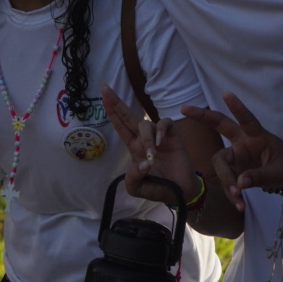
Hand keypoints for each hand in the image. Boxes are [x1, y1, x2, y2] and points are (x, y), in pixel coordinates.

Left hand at [102, 85, 198, 203]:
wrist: (180, 192)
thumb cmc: (159, 187)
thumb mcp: (138, 188)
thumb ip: (132, 179)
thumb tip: (142, 163)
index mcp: (134, 148)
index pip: (120, 126)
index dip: (112, 113)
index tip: (102, 98)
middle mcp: (144, 139)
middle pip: (128, 116)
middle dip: (116, 103)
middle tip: (105, 89)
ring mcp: (158, 136)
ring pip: (146, 124)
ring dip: (146, 138)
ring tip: (152, 155)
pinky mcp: (173, 136)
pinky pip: (165, 123)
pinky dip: (161, 130)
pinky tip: (160, 141)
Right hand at [181, 93, 282, 209]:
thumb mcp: (279, 172)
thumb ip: (260, 176)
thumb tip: (239, 183)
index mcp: (257, 136)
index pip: (247, 120)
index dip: (237, 108)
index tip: (226, 94)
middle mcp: (243, 142)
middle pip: (220, 125)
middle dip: (202, 116)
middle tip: (184, 109)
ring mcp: (236, 155)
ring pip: (221, 163)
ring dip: (226, 181)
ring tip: (238, 199)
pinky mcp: (234, 169)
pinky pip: (227, 180)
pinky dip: (232, 193)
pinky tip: (239, 204)